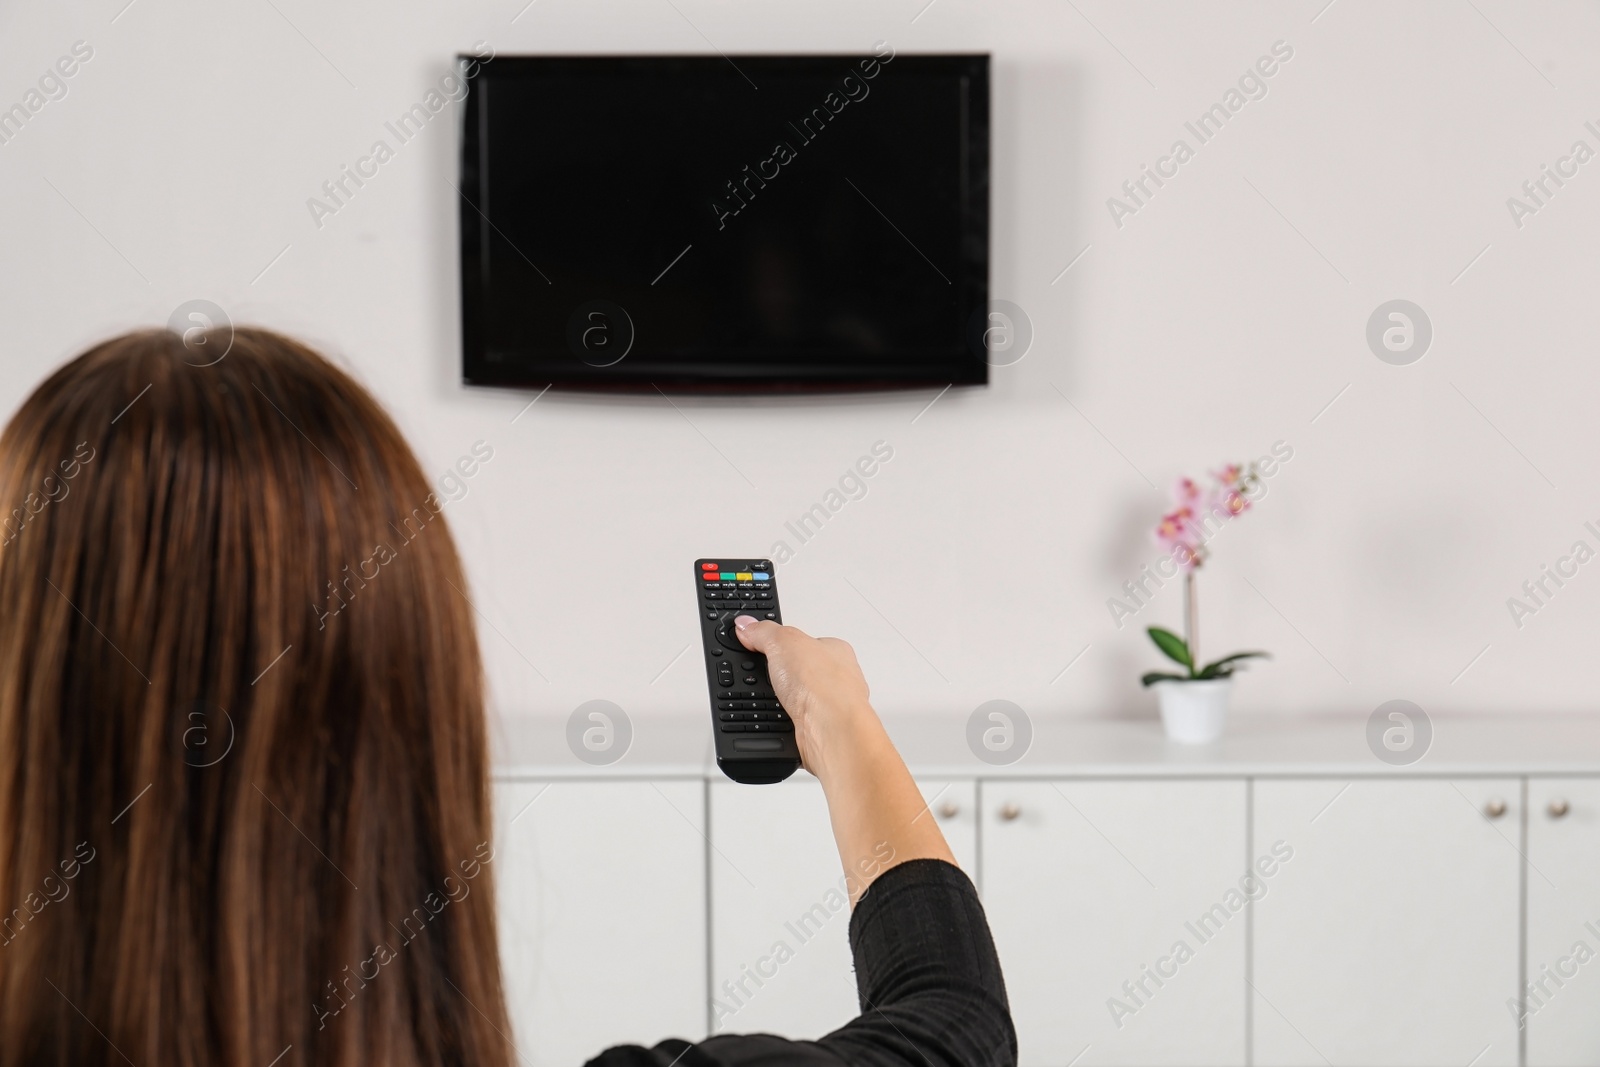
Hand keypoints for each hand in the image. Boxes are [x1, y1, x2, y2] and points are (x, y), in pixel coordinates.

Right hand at [733, 614, 955, 899]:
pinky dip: (778, 743)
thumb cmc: (832, 697)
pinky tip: (768, 743)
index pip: (801, 644)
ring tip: (754, 715)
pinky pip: (793, 744)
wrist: (844, 746)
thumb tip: (749, 625)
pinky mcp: (821, 752)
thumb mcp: (786, 646)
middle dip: (775, 685)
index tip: (754, 646)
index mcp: (836, 656)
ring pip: (796, 717)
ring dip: (777, 718)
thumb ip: (765, 635)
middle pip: (798, 683)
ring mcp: (831, 724)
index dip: (776, 646)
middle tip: (747, 681)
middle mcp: (840, 690)